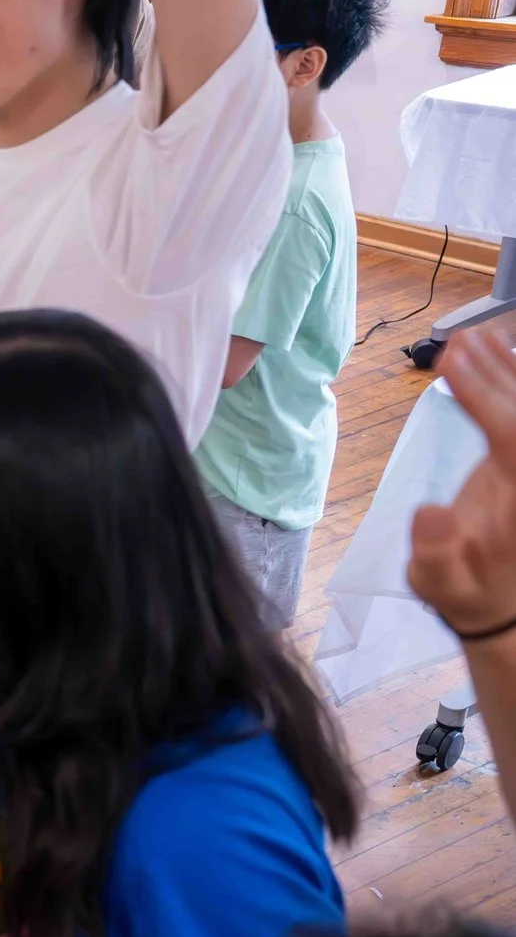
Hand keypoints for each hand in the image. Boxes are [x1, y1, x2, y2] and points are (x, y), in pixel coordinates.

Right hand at [411, 325, 515, 633]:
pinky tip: (493, 349)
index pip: (515, 439)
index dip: (486, 398)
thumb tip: (430, 511)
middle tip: (453, 343)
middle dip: (493, 375)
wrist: (500, 600)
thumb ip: (435, 554)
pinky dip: (508, 381)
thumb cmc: (464, 591)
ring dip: (504, 369)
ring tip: (467, 336)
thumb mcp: (441, 585)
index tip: (450, 365)